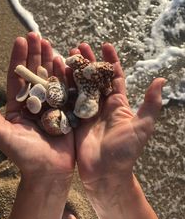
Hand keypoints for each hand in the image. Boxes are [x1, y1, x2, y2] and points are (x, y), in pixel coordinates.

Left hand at [0, 32, 74, 184]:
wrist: (49, 170)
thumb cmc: (25, 155)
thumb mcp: (4, 135)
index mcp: (19, 105)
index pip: (17, 77)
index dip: (18, 59)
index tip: (20, 40)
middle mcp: (35, 102)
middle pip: (34, 73)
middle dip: (34, 54)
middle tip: (36, 35)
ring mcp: (52, 104)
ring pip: (50, 77)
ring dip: (50, 60)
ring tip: (50, 43)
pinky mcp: (66, 109)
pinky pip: (66, 89)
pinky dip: (66, 75)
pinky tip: (65, 62)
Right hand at [70, 43, 164, 190]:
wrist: (105, 172)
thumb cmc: (125, 151)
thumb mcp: (142, 126)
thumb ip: (151, 104)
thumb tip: (162, 79)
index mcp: (117, 103)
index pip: (114, 76)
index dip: (110, 61)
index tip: (105, 45)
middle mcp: (101, 104)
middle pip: (93, 77)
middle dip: (88, 61)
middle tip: (79, 46)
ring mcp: (86, 111)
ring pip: (79, 86)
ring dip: (73, 70)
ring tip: (65, 55)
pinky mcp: (73, 119)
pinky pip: (68, 100)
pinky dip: (63, 87)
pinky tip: (56, 75)